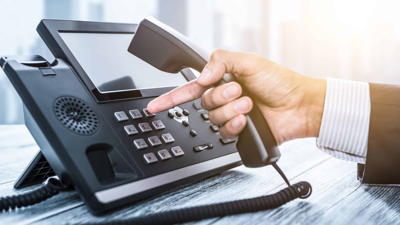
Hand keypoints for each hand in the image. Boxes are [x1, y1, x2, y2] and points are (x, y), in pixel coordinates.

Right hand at [147, 49, 325, 143]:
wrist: (299, 105)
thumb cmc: (280, 81)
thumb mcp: (249, 61)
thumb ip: (220, 61)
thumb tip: (200, 78)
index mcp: (223, 80)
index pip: (190, 88)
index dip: (171, 97)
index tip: (154, 106)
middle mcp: (225, 99)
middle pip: (204, 103)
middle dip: (222, 95)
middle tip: (239, 90)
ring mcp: (231, 115)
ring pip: (214, 117)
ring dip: (232, 109)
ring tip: (250, 104)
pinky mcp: (239, 131)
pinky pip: (224, 132)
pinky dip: (235, 124)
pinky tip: (246, 119)